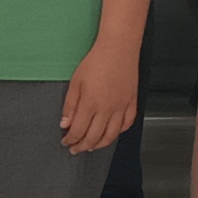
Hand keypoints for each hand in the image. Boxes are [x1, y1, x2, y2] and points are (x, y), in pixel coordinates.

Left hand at [60, 38, 139, 153]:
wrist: (118, 48)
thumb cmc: (95, 61)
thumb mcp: (75, 82)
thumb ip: (70, 105)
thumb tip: (65, 124)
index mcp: (91, 104)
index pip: (78, 131)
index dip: (71, 140)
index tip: (66, 142)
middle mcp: (107, 109)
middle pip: (94, 137)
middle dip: (82, 146)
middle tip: (76, 149)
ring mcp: (122, 107)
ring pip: (111, 135)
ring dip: (100, 144)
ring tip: (91, 146)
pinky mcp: (132, 102)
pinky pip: (127, 124)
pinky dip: (118, 132)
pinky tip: (111, 133)